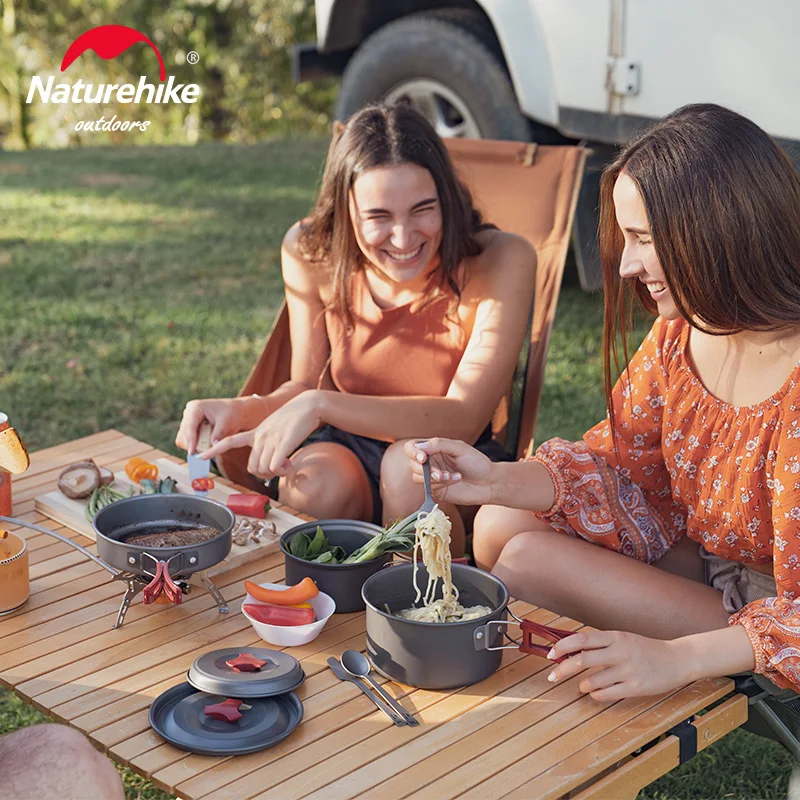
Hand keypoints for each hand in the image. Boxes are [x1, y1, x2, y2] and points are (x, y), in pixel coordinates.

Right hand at [175, 396, 267, 453]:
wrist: (235, 412)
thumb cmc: (232, 414)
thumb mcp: (227, 423)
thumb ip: (218, 434)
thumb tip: (213, 446)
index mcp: (196, 407)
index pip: (190, 426)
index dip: (191, 440)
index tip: (192, 452)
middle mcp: (188, 412)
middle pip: (184, 433)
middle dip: (192, 444)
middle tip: (201, 454)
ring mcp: (188, 419)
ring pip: (183, 438)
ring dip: (193, 445)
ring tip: (205, 450)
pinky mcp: (190, 427)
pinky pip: (186, 440)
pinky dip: (194, 445)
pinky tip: (203, 447)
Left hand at [200, 391, 321, 478]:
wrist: (308, 406)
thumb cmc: (295, 419)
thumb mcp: (276, 429)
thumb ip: (270, 444)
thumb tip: (272, 463)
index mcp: (255, 432)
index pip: (229, 440)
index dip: (215, 450)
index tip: (201, 455)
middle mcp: (259, 437)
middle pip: (252, 467)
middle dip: (264, 474)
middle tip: (278, 469)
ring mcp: (270, 440)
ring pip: (263, 469)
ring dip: (275, 473)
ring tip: (287, 464)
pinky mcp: (281, 444)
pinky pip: (274, 468)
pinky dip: (283, 471)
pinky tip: (291, 464)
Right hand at [404, 437, 496, 505]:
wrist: (489, 482)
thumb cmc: (476, 462)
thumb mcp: (460, 448)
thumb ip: (439, 445)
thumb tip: (420, 447)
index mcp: (434, 448)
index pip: (412, 447)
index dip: (413, 452)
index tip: (422, 458)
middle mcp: (431, 461)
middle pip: (412, 464)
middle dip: (424, 469)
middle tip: (440, 472)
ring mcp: (432, 477)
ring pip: (417, 477)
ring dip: (433, 478)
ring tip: (451, 476)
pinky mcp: (436, 490)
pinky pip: (428, 488)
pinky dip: (441, 484)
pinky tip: (455, 480)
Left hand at [546, 630, 688, 701]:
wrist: (678, 659)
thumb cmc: (646, 649)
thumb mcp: (622, 639)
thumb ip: (600, 643)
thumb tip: (571, 649)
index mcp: (615, 636)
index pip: (581, 639)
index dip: (562, 646)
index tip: (551, 654)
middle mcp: (620, 651)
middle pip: (582, 659)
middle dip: (563, 669)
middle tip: (553, 676)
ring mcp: (628, 670)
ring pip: (592, 680)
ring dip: (581, 685)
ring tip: (581, 685)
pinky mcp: (636, 688)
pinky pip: (607, 694)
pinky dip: (595, 695)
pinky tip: (595, 692)